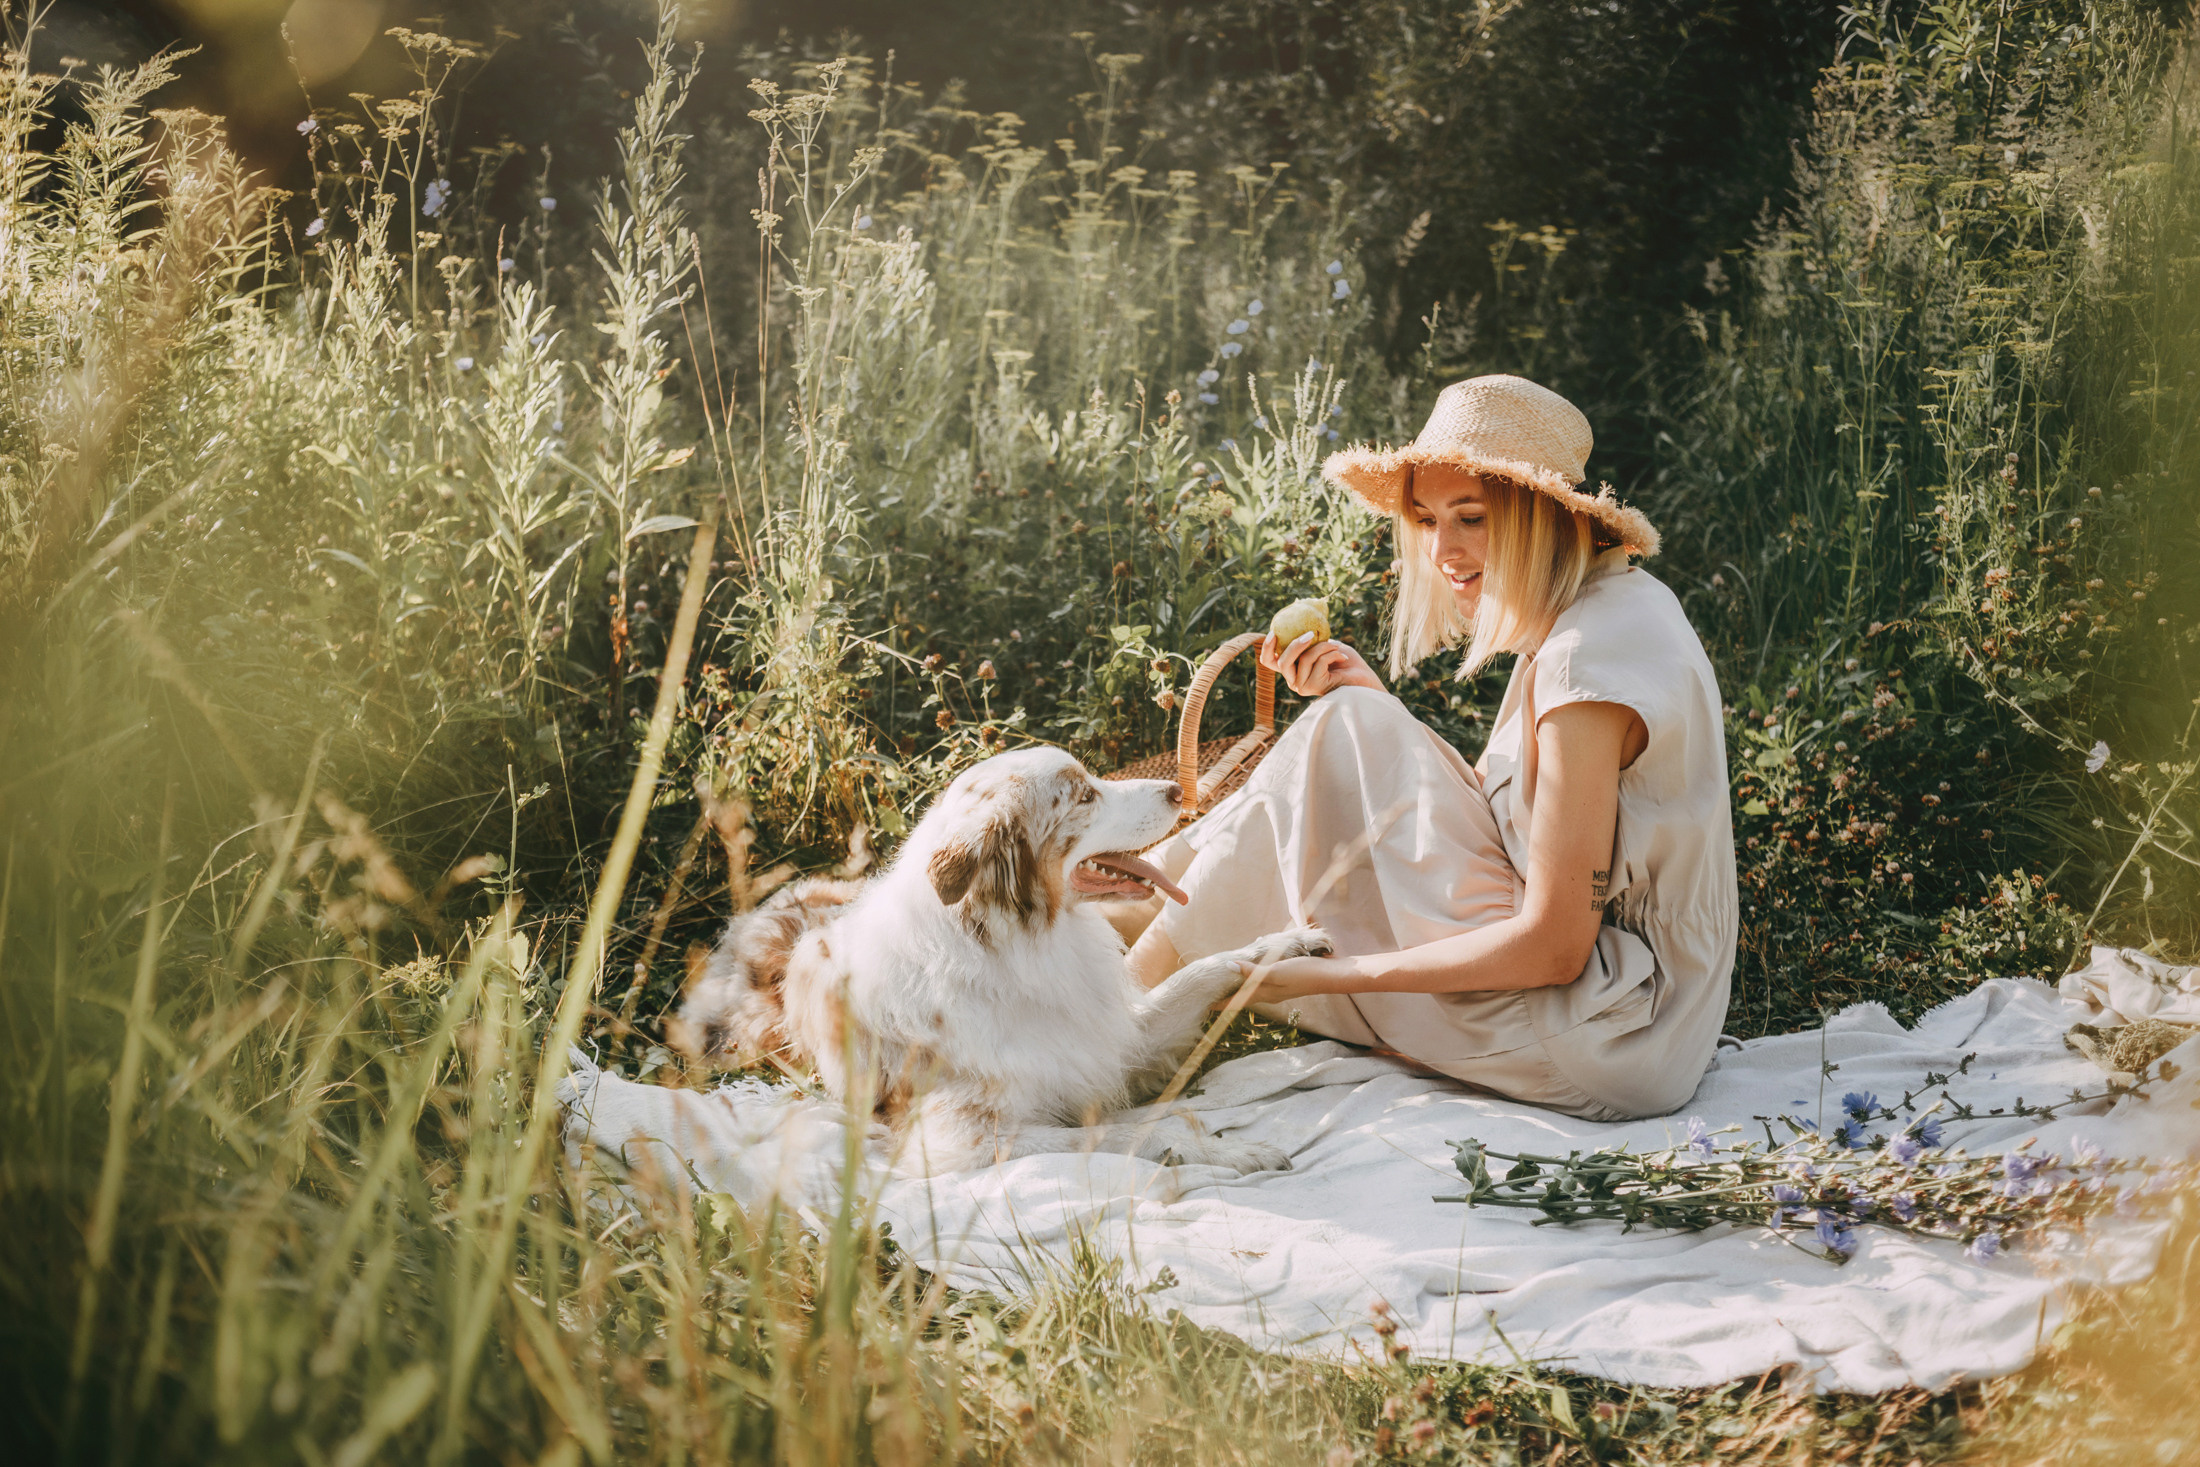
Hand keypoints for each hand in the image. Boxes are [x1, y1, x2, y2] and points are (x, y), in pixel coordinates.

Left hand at [1222, 953, 1356, 1004]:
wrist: (1328, 976)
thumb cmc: (1302, 973)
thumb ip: (1252, 971)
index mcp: (1263, 993)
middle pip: (1241, 998)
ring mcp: (1276, 989)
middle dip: (1225, 998)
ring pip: (1250, 991)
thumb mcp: (1275, 970)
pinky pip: (1260, 983)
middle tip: (1209, 994)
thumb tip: (1228, 967)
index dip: (1219, 1004)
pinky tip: (1250, 971)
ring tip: (1224, 984)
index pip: (1235, 1002)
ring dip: (1237, 989)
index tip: (1203, 1005)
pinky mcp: (1283, 982)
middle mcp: (1267, 994)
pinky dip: (1250, 979)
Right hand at [1258, 632, 1384, 697]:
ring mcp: (1303, 686)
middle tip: (1311, 634)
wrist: (1364, 679)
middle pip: (1283, 661)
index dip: (1266, 648)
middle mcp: (1294, 680)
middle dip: (1296, 645)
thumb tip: (1300, 616)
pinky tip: (1344, 658)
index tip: (1273, 632)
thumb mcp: (1324, 643)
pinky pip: (1319, 662)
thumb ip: (1310, 637)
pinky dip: (1333, 654)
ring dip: (1324, 647)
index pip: (1269, 662)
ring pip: (1304, 659)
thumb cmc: (1344, 660)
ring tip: (1338, 647)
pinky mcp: (1315, 687)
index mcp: (1292, 669)